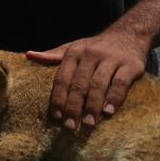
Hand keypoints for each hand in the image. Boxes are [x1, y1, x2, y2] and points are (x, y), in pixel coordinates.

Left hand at [26, 30, 147, 130]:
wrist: (129, 34)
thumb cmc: (95, 47)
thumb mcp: (73, 47)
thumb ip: (53, 55)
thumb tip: (28, 55)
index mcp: (74, 52)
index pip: (62, 78)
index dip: (58, 98)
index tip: (56, 116)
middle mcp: (91, 54)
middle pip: (79, 84)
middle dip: (73, 107)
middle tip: (70, 126)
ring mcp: (111, 59)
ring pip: (98, 85)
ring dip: (92, 106)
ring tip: (89, 123)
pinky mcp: (130, 65)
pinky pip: (120, 83)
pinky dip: (114, 98)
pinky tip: (108, 112)